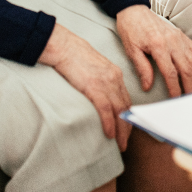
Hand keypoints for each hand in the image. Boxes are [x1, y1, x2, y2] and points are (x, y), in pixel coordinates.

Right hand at [38, 23, 132, 149]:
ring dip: (121, 131)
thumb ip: (101, 81)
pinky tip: (109, 134)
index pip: (126, 99)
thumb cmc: (74, 57)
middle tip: (125, 142)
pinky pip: (106, 110)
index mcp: (115, 74)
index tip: (126, 129)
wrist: (64, 46)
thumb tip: (100, 96)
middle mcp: (114, 79)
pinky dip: (109, 124)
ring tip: (120, 144)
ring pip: (119, 111)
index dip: (128, 117)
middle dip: (127, 127)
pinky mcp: (94, 87)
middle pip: (126, 107)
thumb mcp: (94, 68)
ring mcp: (105, 83)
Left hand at [115, 5, 191, 97]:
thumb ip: (142, 68)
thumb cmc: (131, 29)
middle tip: (191, 99)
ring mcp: (179, 37)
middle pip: (186, 68)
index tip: (176, 99)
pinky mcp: (182, 35)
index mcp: (158, 45)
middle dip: (190, 86)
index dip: (175, 88)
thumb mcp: (132, 50)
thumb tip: (147, 86)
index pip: (170, 72)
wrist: (134, 10)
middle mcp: (172, 41)